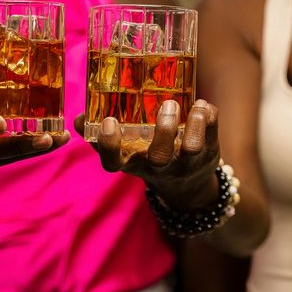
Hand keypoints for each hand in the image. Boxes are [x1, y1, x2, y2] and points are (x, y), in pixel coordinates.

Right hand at [76, 99, 220, 210]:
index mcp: (132, 163)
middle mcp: (158, 167)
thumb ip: (102, 134)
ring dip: (194, 125)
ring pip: (191, 149)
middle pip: (159, 157)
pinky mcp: (209, 154)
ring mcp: (186, 163)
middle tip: (167, 105)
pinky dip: (209, 117)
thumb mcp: (125, 152)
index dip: (109, 145)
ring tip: (194, 105)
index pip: (114, 163)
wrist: (188, 187)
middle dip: (163, 131)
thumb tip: (78, 117)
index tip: (108, 121)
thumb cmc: (148, 158)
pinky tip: (203, 105)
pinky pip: (212, 135)